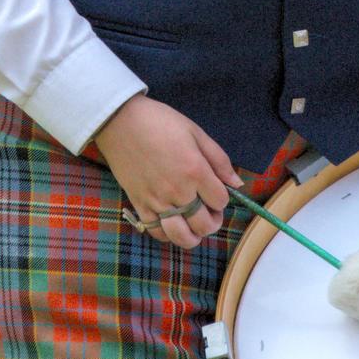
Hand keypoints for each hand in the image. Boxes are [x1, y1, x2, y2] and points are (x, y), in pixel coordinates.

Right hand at [94, 95, 242, 248]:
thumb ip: (219, 160)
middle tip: (210, 211)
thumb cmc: (161, 122)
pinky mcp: (139, 205)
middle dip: (213, 222)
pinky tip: (172, 223)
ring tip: (194, 225)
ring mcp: (157, 201)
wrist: (121, 121)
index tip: (217, 192)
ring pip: (182, 237)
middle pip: (205, 225)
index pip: (221, 201)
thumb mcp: (196, 133)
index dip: (223, 199)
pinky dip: (168, 234)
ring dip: (193, 236)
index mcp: (196, 171)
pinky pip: (157, 232)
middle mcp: (178, 191)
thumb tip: (237, 183)